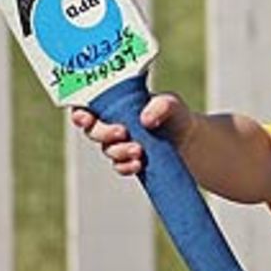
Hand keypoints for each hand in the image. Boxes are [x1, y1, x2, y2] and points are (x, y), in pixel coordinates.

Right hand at [70, 92, 194, 175]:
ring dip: (119, 151)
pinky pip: (119, 166)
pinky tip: (138, 164)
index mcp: (117, 103)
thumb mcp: (172, 104)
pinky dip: (125, 166)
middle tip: (122, 132)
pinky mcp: (128, 160)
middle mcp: (113, 123)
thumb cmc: (174, 115)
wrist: (189, 140)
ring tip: (139, 150)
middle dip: (103, 133)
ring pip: (107, 149)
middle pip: (93, 130)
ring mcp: (119, 144)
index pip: (89, 106)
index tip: (86, 118)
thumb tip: (145, 119)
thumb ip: (161, 105)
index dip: (80, 113)